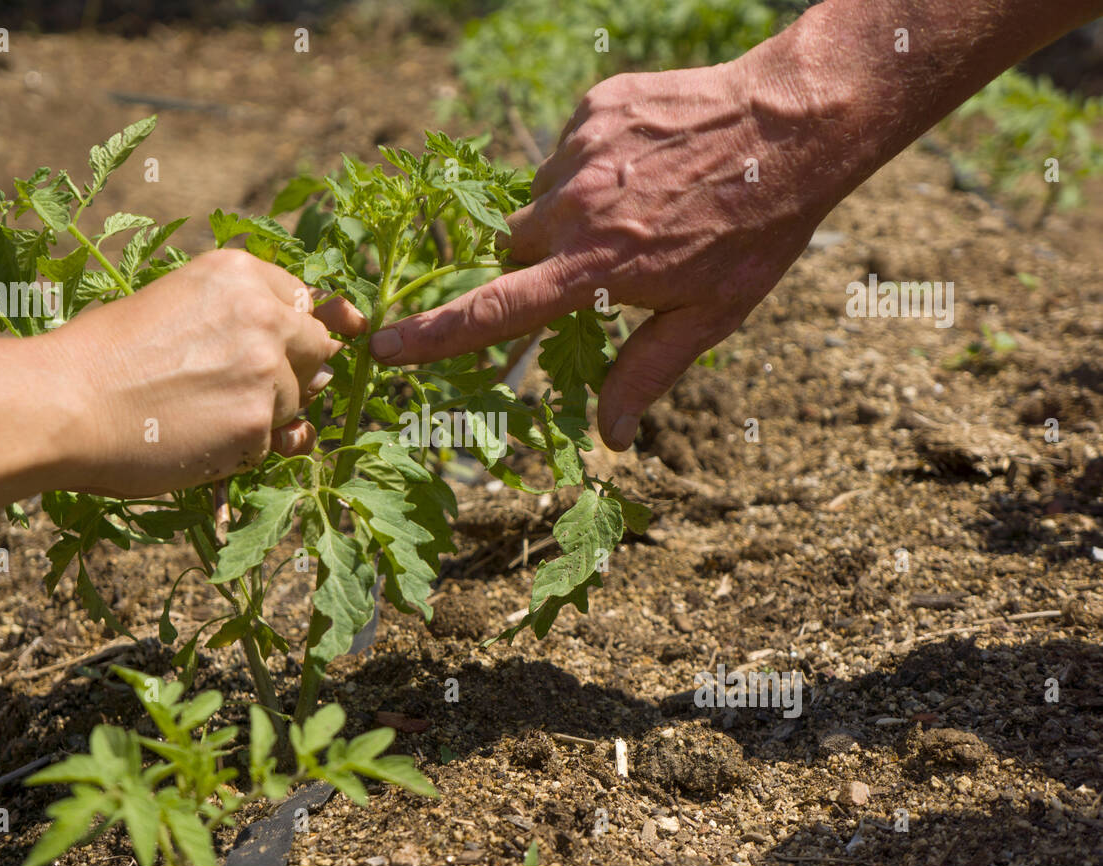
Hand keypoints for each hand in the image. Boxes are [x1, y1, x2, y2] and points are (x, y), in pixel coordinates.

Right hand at [53, 248, 364, 495]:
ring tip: (202, 414)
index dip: (291, 331)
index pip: (302, 301)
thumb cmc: (107, 356)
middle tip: (236, 388)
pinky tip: (199, 440)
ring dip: (266, 415)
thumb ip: (242, 313)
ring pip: (299, 401)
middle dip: (292, 372)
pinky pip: (273, 443)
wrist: (64, 404)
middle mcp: (263, 314)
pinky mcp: (256, 423)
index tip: (275, 349)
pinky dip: (244, 450)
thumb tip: (332, 336)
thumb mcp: (177, 303)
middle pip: (317, 348)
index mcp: (238, 273)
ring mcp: (265, 370)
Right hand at [370, 61, 837, 449]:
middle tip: (603, 261)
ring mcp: (581, 151)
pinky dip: (590, 167)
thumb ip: (645, 373)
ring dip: (568, 214)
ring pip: (541, 201)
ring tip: (639, 205)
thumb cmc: (755, 230)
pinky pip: (566, 151)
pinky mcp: (594, 110)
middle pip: (514, 251)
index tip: (386, 346)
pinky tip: (643, 166)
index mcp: (595, 267)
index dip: (434, 336)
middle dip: (540, 265)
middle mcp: (575, 208)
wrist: (795, 123)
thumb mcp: (708, 316)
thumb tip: (610, 440)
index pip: (494, 312)